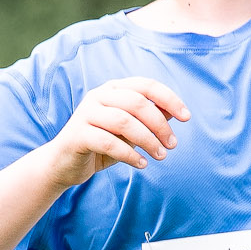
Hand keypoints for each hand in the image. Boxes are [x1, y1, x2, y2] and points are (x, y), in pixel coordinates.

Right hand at [48, 78, 189, 186]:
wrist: (64, 164)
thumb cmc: (101, 145)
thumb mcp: (129, 132)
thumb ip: (148, 120)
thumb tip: (175, 112)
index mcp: (113, 89)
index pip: (146, 85)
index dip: (169, 99)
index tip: (186, 117)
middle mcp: (98, 96)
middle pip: (137, 103)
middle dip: (160, 125)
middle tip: (172, 145)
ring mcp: (85, 113)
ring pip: (124, 122)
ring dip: (148, 140)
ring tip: (160, 156)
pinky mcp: (77, 135)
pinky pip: (109, 142)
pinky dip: (130, 155)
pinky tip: (142, 164)